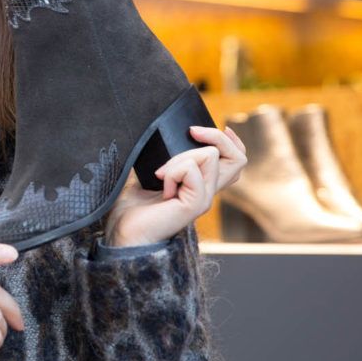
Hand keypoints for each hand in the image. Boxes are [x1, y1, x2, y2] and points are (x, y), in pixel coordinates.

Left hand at [102, 125, 247, 246]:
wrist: (123, 233)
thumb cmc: (131, 207)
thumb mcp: (149, 173)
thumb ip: (163, 157)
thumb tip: (156, 131)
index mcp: (200, 184)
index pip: (235, 162)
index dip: (232, 141)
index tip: (221, 127)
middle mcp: (207, 192)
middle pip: (238, 158)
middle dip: (216, 137)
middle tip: (190, 133)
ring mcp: (204, 199)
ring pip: (211, 156)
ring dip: (181, 157)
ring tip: (162, 174)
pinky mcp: (196, 204)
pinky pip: (192, 171)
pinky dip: (173, 171)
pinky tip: (162, 186)